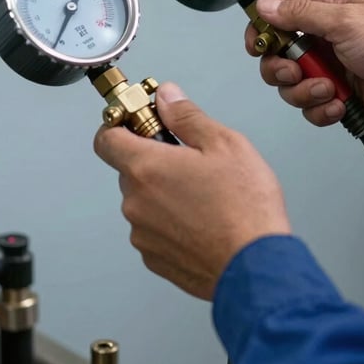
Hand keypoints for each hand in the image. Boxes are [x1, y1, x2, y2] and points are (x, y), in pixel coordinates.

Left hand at [94, 83, 290, 299]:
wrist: (257, 267)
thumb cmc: (245, 207)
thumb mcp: (224, 144)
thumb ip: (186, 116)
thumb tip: (166, 96)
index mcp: (146, 168)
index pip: (106, 138)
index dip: (120, 125)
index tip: (139, 122)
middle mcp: (135, 202)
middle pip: (130, 169)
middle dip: (154, 159)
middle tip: (190, 159)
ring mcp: (143, 234)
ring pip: (144, 200)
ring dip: (164, 192)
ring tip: (205, 194)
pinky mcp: (155, 258)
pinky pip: (154, 229)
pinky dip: (171, 221)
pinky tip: (203, 220)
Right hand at [245, 0, 363, 129]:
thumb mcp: (347, 21)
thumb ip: (302, 14)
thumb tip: (266, 6)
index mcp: (327, 8)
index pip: (280, 10)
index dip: (261, 26)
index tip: (255, 44)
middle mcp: (325, 37)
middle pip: (277, 53)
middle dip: (281, 68)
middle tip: (296, 71)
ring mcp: (331, 68)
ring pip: (291, 85)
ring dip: (305, 92)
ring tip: (331, 90)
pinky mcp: (338, 96)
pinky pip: (311, 107)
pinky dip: (321, 110)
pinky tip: (341, 105)